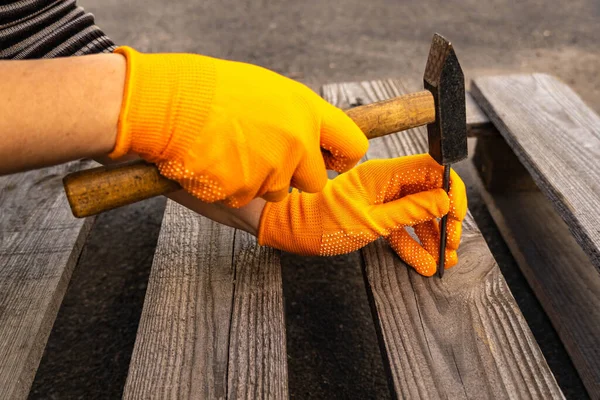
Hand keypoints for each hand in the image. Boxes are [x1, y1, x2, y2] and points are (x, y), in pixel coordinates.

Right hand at [109, 46, 367, 206]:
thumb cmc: (212, 91)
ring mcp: (271, 170)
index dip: (343, 156)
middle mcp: (297, 143)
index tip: (333, 160)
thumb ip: (298, 116)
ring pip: (278, 192)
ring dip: (260, 180)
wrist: (166, 104)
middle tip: (266, 157)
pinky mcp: (245, 192)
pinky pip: (247, 198)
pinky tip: (217, 163)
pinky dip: (233, 187)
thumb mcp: (269, 90)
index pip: (353, 144)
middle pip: (316, 182)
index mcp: (307, 111)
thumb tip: (315, 135)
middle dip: (296, 176)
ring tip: (233, 152)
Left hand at [258, 154, 466, 275]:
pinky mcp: (374, 213)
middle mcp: (385, 181)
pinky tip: (424, 262)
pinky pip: (400, 226)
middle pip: (428, 194)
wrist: (291, 231)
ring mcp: (380, 197)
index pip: (431, 169)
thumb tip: (444, 200)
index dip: (450, 190)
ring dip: (432, 236)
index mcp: (384, 173)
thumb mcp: (372, 222)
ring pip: (417, 213)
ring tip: (444, 260)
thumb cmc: (322, 225)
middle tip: (452, 244)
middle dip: (444, 220)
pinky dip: (412, 243)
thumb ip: (409, 211)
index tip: (457, 216)